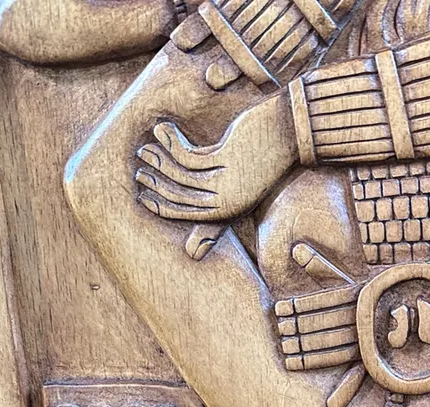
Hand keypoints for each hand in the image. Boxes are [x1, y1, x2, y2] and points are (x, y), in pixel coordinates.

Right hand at [136, 92, 297, 221]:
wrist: (290, 131)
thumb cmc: (263, 157)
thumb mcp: (237, 186)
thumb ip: (214, 216)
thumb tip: (192, 254)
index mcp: (230, 210)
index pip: (186, 212)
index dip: (162, 203)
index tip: (143, 192)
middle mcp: (229, 201)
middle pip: (181, 195)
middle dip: (156, 181)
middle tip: (139, 167)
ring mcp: (229, 181)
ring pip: (181, 175)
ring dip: (159, 160)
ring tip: (144, 148)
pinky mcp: (228, 159)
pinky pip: (189, 155)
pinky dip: (171, 143)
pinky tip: (163, 130)